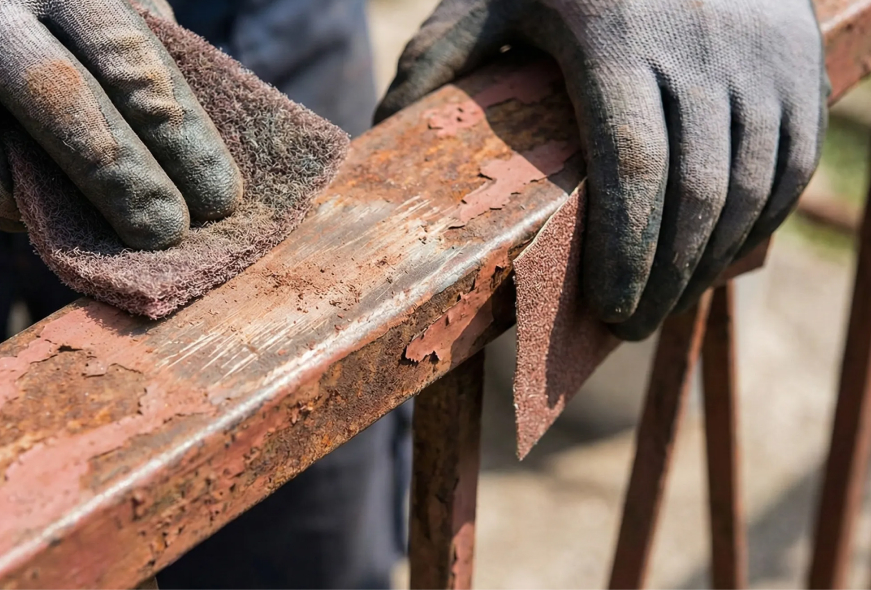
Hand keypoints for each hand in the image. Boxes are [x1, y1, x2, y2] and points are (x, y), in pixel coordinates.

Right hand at [0, 0, 240, 249]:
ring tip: (51, 218)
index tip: (220, 199)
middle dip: (124, 185)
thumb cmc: (15, 0)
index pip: (129, 61)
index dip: (183, 139)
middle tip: (165, 235)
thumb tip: (189, 153)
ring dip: (23, 211)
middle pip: (62, 109)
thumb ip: (129, 50)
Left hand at [377, 0, 826, 339]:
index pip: (631, 164)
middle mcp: (699, 43)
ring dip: (712, 262)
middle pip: (696, 191)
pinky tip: (718, 255)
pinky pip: (792, 164)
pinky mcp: (801, 63)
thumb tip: (382, 130)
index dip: (624, 250)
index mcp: (615, 33)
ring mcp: (761, 54)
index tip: (607, 308)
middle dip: (666, 276)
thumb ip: (440, 55)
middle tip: (631, 324)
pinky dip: (761, 223)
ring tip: (668, 303)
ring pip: (751, 187)